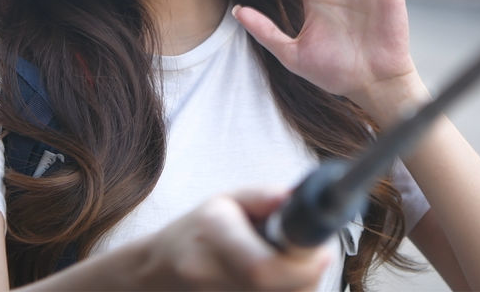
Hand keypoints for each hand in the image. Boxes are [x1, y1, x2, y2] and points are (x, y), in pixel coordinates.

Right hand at [149, 188, 331, 290]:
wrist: (157, 272)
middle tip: (313, 257)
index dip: (301, 266)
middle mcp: (208, 274)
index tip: (322, 253)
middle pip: (278, 290)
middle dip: (308, 275)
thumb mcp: (226, 201)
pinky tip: (276, 283)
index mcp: (211, 236)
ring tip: (289, 267)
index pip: (262, 267)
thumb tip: (296, 198)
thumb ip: (263, 197)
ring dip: (299, 288)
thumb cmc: (198, 232)